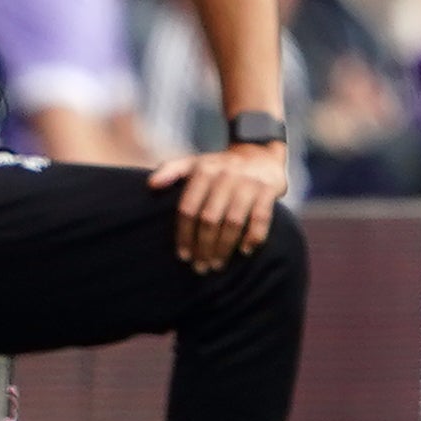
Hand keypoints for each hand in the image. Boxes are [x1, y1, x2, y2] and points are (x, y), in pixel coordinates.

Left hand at [151, 139, 286, 269]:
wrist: (260, 153)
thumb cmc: (221, 167)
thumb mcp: (196, 163)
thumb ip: (172, 170)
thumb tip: (151, 185)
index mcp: (204, 170)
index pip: (188, 208)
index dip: (184, 235)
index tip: (183, 256)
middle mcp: (226, 175)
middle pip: (209, 219)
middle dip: (203, 247)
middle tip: (200, 267)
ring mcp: (249, 182)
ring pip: (233, 222)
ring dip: (224, 248)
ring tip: (217, 265)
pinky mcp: (269, 189)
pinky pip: (260, 218)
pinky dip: (253, 237)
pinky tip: (245, 251)